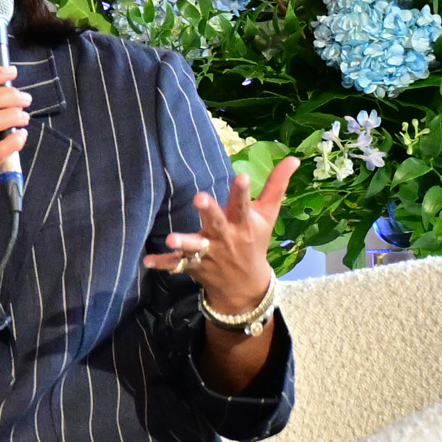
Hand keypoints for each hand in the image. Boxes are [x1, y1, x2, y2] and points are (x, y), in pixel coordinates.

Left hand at [147, 157, 299, 318]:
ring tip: (170, 238)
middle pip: (217, 223)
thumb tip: (294, 158)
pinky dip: (162, 264)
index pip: (243, 205)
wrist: (246, 284)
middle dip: (209, 212)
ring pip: (194, 247)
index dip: (242, 192)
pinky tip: (147, 261)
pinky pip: (176, 264)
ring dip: (183, 243)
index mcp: (243, 224)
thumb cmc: (255, 240)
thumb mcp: (268, 214)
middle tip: (199, 198)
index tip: (241, 176)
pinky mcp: (194, 265)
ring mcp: (209, 253)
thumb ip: (277, 185)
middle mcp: (226, 238)